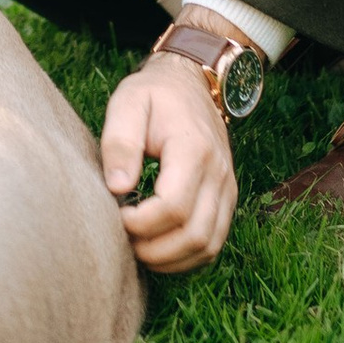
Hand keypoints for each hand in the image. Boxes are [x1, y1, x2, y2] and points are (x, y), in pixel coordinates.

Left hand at [99, 53, 236, 274]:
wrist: (190, 84)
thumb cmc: (154, 95)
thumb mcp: (128, 103)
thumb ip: (120, 143)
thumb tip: (117, 189)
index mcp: (194, 149)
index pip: (174, 206)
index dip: (141, 224)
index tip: (116, 214)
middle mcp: (219, 174)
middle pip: (194, 235)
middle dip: (154, 250)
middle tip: (122, 239)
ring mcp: (227, 189)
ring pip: (207, 246)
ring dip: (170, 259)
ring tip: (137, 248)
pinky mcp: (226, 200)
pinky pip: (213, 243)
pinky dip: (186, 257)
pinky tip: (158, 250)